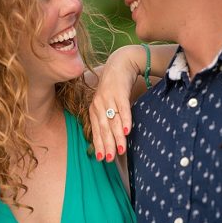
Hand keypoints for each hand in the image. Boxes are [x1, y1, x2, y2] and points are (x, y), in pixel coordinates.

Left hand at [89, 45, 142, 161]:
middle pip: (103, 128)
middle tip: (110, 159)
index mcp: (94, 108)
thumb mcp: (107, 103)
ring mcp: (108, 98)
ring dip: (117, 136)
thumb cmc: (114, 87)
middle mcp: (99, 104)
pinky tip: (127, 130)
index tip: (101, 158)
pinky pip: (123, 108)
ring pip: (113, 121)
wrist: (120, 64)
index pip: (96, 130)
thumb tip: (114, 137)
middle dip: (107, 144)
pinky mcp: (119, 92)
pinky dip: (125, 119)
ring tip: (121, 150)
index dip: (99, 144)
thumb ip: (109, 118)